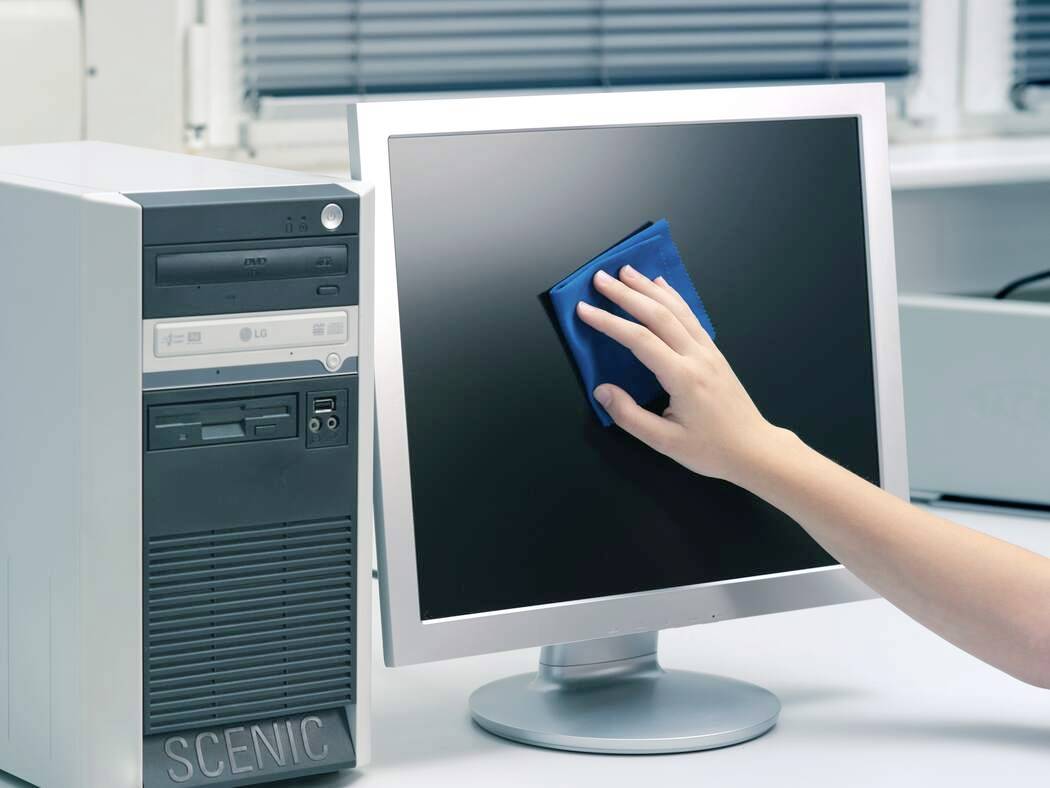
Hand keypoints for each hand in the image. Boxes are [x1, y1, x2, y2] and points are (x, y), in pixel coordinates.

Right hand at [576, 265, 780, 482]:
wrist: (753, 449)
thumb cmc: (710, 450)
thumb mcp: (664, 442)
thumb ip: (629, 415)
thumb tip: (601, 390)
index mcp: (682, 377)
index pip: (639, 340)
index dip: (609, 322)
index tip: (584, 310)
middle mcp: (697, 356)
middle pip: (658, 315)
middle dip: (626, 294)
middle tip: (600, 279)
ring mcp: (708, 351)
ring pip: (677, 309)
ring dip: (649, 288)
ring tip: (626, 272)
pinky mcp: (714, 352)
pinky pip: (691, 316)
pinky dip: (673, 297)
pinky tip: (661, 286)